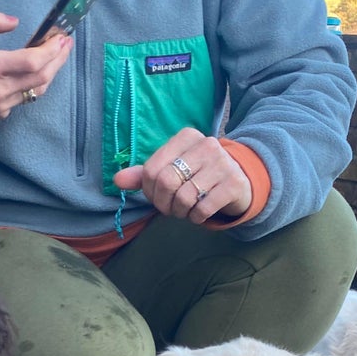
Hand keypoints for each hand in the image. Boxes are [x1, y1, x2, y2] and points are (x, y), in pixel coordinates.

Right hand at [0, 9, 73, 125]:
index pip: (32, 61)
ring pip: (37, 90)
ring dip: (51, 72)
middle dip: (59, 59)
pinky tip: (39, 71)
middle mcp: (1, 88)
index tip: (61, 38)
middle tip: (66, 44)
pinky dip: (36, 83)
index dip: (52, 50)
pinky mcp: (2, 112)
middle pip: (42, 77)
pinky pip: (25, 97)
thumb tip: (13, 22)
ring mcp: (3, 103)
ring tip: (58, 56)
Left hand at [113, 129, 251, 222]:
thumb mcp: (172, 170)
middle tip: (170, 208)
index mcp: (186, 137)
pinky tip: (199, 214)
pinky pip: (202, 209)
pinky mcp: (233, 183)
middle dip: (163, 204)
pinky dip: (195, 218)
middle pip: (166, 182)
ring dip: (180, 212)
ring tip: (185, 210)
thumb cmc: (198, 176)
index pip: (152, 169)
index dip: (149, 191)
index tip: (157, 197)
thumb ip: (144, 175)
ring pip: (184, 197)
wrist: (239, 181)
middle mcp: (206, 144)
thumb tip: (117, 180)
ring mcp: (222, 163)